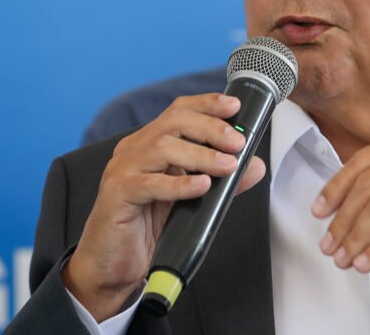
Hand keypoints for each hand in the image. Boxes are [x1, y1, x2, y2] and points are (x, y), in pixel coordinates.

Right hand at [63, 94, 265, 320]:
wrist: (113, 266)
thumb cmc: (149, 227)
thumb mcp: (191, 199)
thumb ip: (221, 180)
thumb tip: (255, 166)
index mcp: (150, 143)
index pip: (178, 111)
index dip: (207, 104)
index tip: (234, 107)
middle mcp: (134, 150)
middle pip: (172, 123)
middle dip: (210, 128)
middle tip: (237, 142)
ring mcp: (122, 170)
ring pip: (162, 148)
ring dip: (200, 155)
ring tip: (227, 166)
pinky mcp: (117, 195)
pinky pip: (149, 184)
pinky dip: (179, 184)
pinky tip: (201, 186)